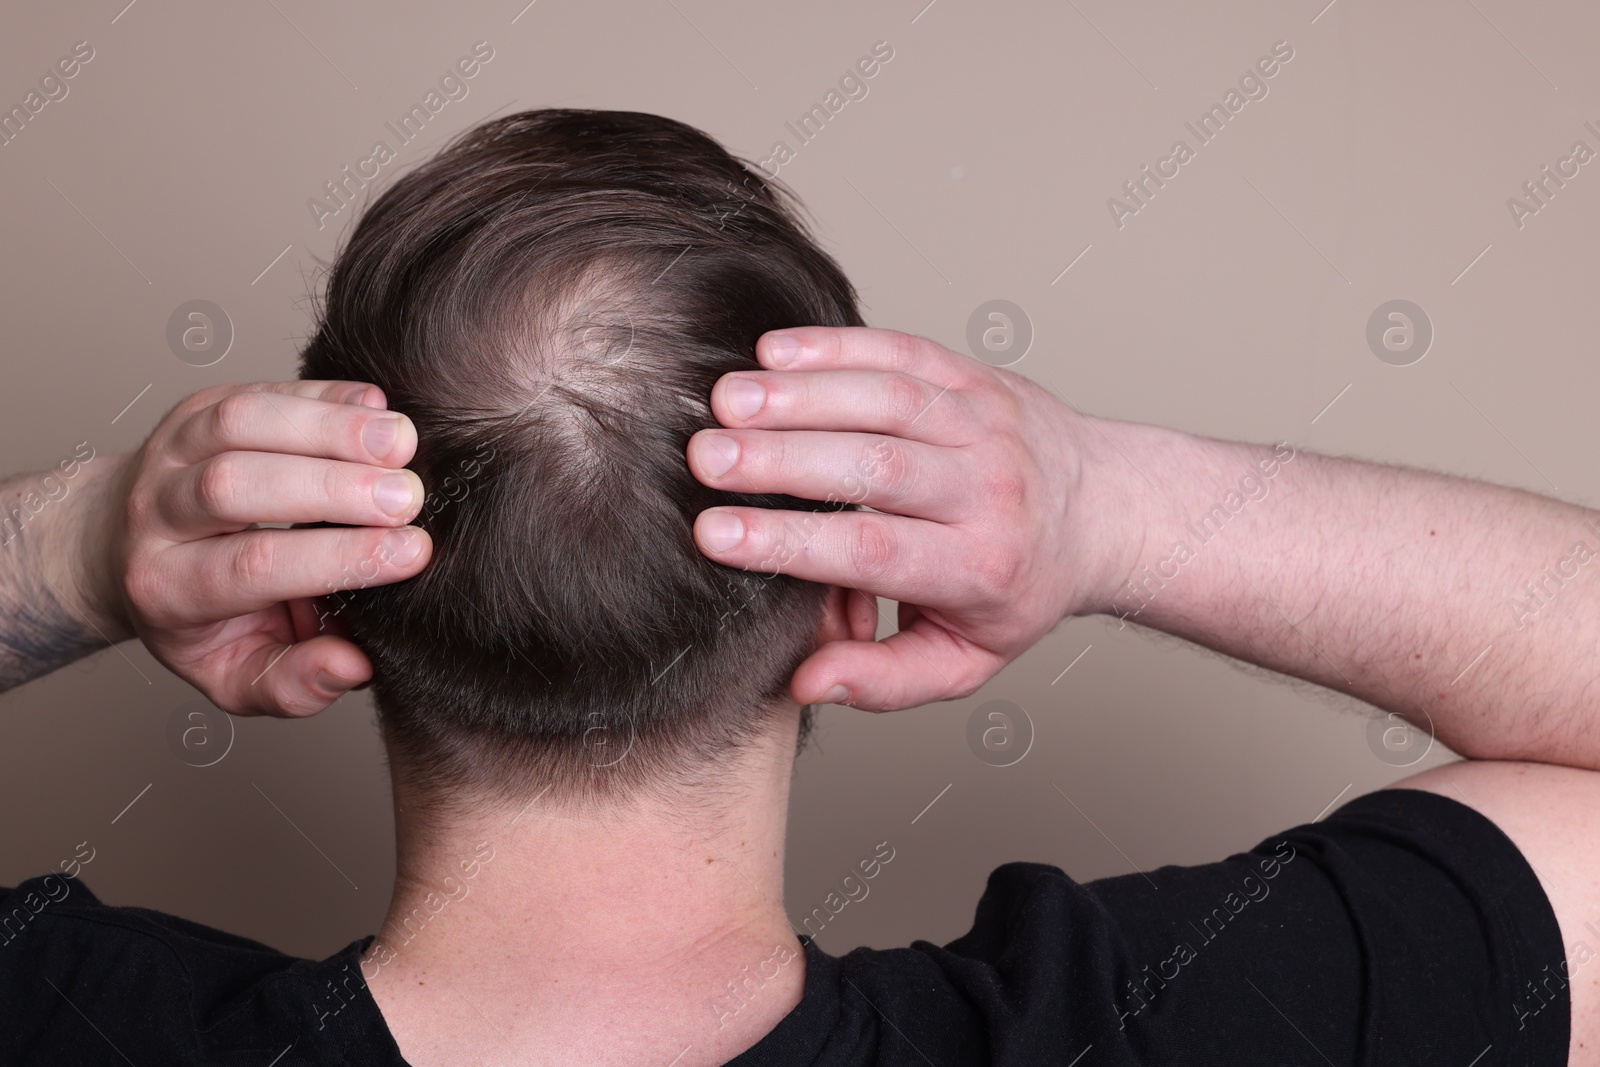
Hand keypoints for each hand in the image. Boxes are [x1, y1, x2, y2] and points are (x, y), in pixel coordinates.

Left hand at [92, 381, 433, 715]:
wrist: (118, 548)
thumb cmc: (198, 617)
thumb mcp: (233, 673)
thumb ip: (292, 684)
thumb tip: (351, 666)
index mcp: (168, 588)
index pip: (253, 568)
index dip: (337, 557)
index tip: (412, 553)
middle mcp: (156, 514)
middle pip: (237, 487)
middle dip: (332, 488)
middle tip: (410, 497)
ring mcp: (171, 451)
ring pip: (242, 423)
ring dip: (329, 428)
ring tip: (402, 442)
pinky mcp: (198, 408)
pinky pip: (260, 390)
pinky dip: (324, 394)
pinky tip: (379, 409)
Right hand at [687, 326, 1138, 711]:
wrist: (1105, 509)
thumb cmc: (1018, 588)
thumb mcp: (965, 658)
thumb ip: (886, 679)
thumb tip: (809, 682)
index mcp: (978, 566)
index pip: (873, 552)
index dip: (791, 541)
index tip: (715, 533)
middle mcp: (985, 490)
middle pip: (875, 468)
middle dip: (782, 460)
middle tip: (704, 458)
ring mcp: (982, 424)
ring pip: (885, 400)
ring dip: (799, 395)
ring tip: (725, 401)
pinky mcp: (972, 376)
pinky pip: (901, 352)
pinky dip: (837, 346)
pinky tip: (773, 351)